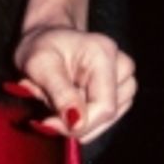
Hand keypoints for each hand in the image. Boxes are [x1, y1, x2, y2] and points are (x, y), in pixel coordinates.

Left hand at [8, 24, 136, 143]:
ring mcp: (124, 79)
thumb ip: (59, 93)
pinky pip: (105, 119)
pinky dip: (84, 118)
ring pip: (107, 120)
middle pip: (108, 115)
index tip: (49, 125)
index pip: (104, 106)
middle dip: (75, 120)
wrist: (46, 39)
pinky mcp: (121, 92)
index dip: (78, 124)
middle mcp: (121, 65)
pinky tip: (69, 103)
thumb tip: (76, 124)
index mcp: (104, 53)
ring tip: (57, 99)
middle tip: (47, 107)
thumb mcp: (39, 65)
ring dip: (78, 119)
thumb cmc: (40, 47)